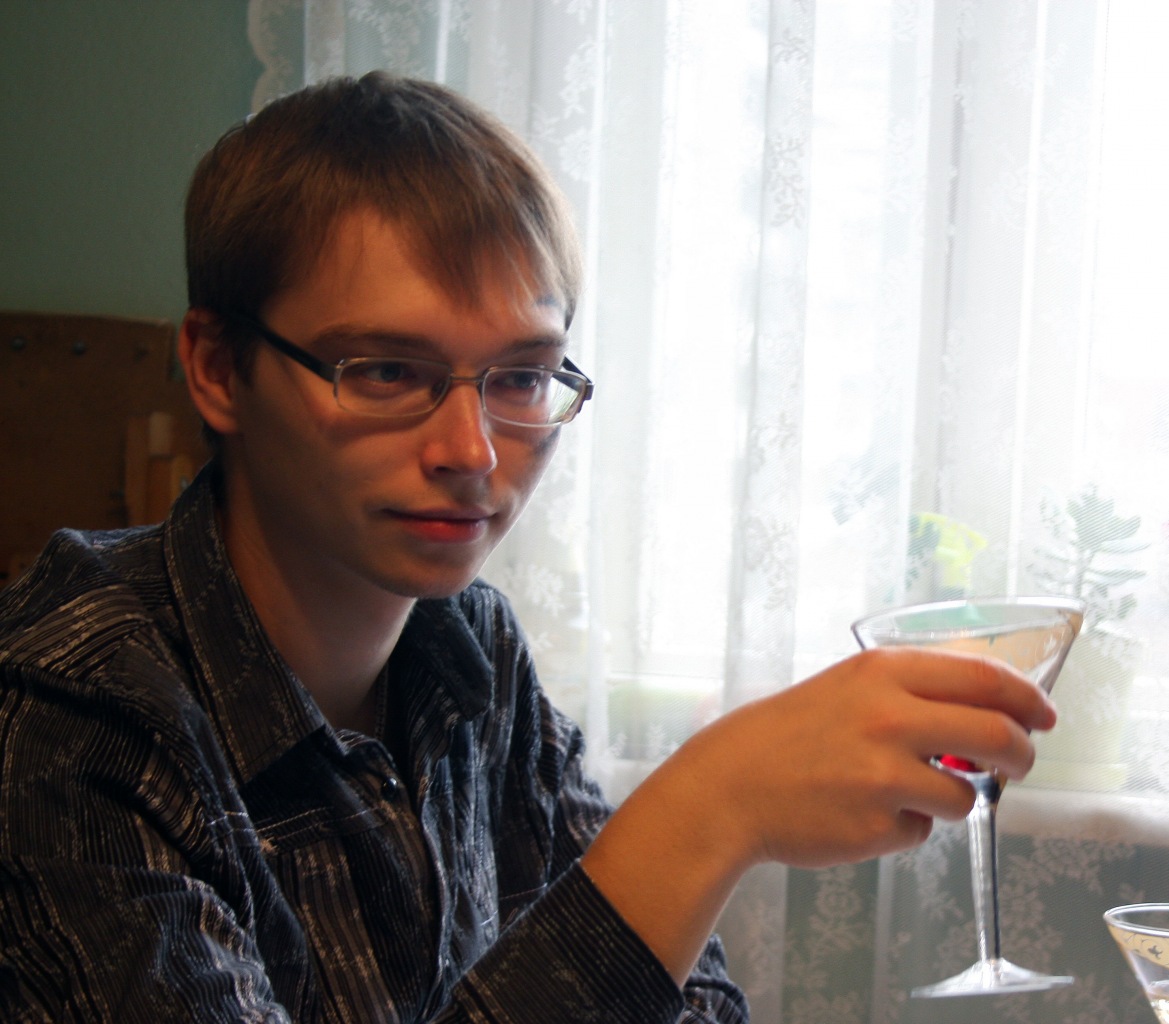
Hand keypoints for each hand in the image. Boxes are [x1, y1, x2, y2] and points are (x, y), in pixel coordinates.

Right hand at [686, 646, 1056, 870]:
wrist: (730, 786)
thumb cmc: (786, 734)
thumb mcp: (847, 687)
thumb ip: (910, 692)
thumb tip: (984, 710)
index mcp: (882, 673)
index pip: (985, 677)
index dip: (1027, 698)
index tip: (1044, 715)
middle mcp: (890, 718)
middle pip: (997, 736)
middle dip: (1022, 755)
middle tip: (1020, 763)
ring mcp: (886, 775)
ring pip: (966, 795)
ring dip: (951, 798)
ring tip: (899, 790)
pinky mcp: (879, 825)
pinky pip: (922, 829)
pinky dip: (905, 824)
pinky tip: (861, 811)